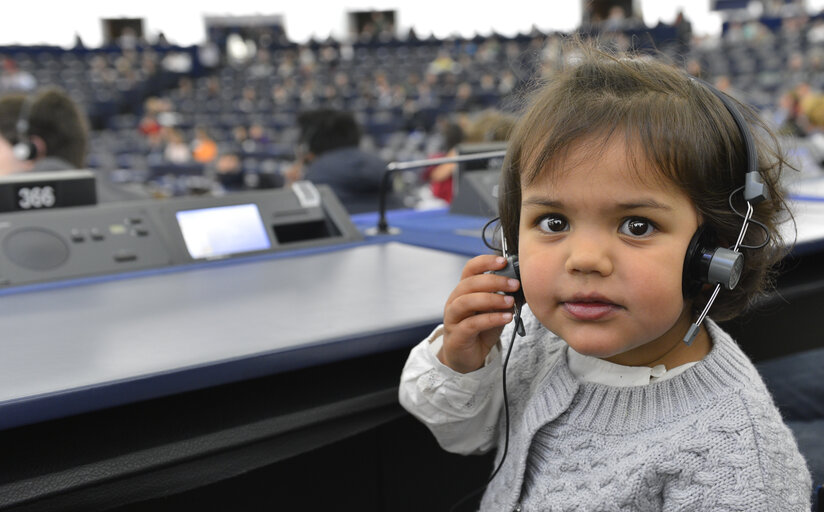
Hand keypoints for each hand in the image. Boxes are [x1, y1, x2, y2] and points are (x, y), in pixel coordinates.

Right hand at [439, 255, 520, 373]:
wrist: (467, 357)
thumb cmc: (481, 330)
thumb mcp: (494, 310)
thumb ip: (504, 297)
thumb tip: (522, 285)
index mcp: (464, 290)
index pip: (470, 269)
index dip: (485, 262)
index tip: (503, 261)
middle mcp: (455, 300)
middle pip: (469, 283)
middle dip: (494, 281)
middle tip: (515, 284)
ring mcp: (453, 318)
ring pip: (466, 301)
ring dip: (491, 299)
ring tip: (510, 302)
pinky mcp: (457, 335)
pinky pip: (472, 323)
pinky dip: (491, 318)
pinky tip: (506, 317)